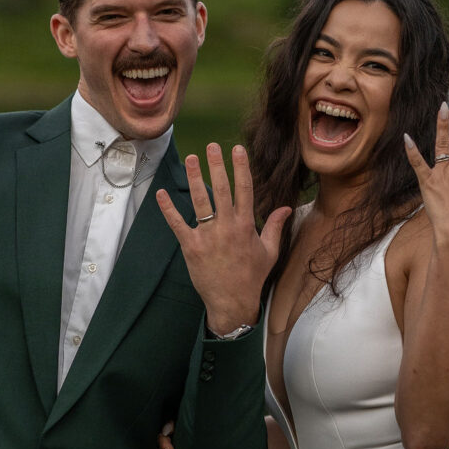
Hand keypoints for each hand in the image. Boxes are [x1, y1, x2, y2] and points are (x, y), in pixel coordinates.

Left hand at [156, 144, 291, 333]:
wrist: (233, 302)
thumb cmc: (252, 277)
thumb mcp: (270, 252)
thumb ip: (276, 227)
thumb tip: (286, 208)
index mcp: (246, 226)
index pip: (244, 190)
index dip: (241, 167)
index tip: (237, 149)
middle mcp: (227, 227)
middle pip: (220, 190)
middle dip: (216, 166)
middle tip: (211, 146)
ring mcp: (208, 236)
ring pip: (200, 202)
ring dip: (194, 179)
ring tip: (190, 159)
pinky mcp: (191, 247)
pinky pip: (178, 224)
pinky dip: (168, 209)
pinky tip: (162, 193)